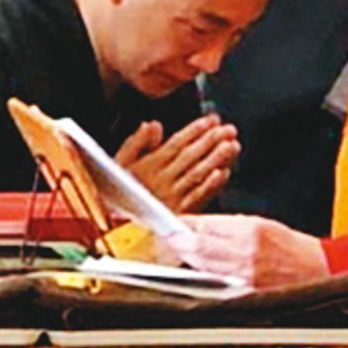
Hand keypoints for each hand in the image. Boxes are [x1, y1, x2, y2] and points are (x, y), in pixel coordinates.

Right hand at [117, 115, 239, 212]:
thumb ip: (135, 142)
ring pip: (198, 173)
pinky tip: (224, 172)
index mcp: (149, 165)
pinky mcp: (179, 213)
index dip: (196, 129)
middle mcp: (163, 179)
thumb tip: (153, 125)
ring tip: (232, 145)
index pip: (177, 142)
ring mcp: (173, 197)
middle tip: (229, 129)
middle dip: (212, 140)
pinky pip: (198, 196)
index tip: (212, 119)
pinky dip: (212, 184)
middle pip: (192, 156)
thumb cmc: (116, 193)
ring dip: (217, 158)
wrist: (115, 228)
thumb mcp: (117, 163)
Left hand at [164, 215, 329, 289]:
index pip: (206, 225)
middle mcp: (246, 254)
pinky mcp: (244, 294)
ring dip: (187, 258)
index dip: (184, 224)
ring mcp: (244, 277)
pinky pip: (215, 281)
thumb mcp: (261, 224)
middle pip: (198, 247)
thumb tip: (199, 225)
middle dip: (178, 242)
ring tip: (178, 251)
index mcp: (251, 231)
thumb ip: (228, 225)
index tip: (172, 221)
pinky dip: (203, 274)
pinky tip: (198, 269)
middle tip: (167, 237)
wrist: (318, 271)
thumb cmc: (293, 248)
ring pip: (202, 266)